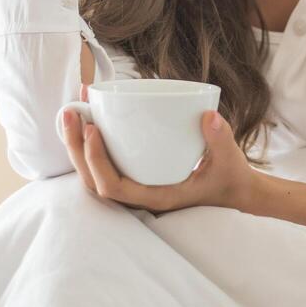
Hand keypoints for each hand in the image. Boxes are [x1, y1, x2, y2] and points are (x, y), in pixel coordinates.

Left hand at [58, 83, 257, 213]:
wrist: (233, 190)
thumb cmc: (228, 178)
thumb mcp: (229, 159)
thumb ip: (220, 138)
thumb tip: (209, 115)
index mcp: (156, 197)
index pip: (114, 188)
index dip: (97, 161)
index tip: (94, 130)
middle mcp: (140, 195)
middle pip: (93, 181)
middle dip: (77, 147)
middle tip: (72, 111)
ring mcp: (136, 185)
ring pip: (94, 174)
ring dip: (78, 145)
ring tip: (73, 109)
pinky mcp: (137, 172)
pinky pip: (105, 163)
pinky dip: (91, 142)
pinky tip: (89, 115)